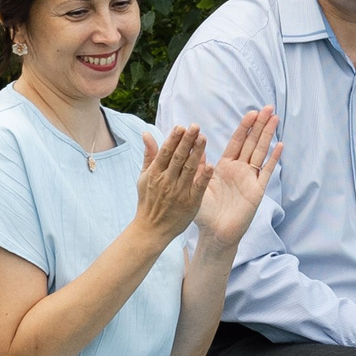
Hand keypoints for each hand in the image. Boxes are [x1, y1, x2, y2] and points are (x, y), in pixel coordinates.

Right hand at [133, 124, 212, 243]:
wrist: (152, 229)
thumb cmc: (148, 201)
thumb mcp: (144, 177)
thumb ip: (149, 155)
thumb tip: (146, 133)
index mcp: (155, 173)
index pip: (165, 152)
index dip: (173, 139)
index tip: (181, 127)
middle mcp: (166, 181)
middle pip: (178, 158)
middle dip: (186, 141)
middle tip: (195, 126)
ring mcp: (179, 192)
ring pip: (189, 169)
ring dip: (197, 153)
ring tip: (203, 138)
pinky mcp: (190, 203)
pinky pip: (198, 187)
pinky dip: (204, 177)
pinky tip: (211, 165)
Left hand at [193, 108, 279, 248]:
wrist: (215, 233)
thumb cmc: (205, 212)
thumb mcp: (197, 186)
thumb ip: (198, 167)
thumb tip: (194, 145)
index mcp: (225, 166)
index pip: (237, 141)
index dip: (244, 127)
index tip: (251, 112)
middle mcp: (239, 169)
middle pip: (251, 142)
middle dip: (259, 125)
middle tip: (268, 108)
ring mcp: (249, 179)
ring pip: (260, 152)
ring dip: (268, 136)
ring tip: (275, 119)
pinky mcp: (257, 190)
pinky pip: (266, 172)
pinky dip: (273, 159)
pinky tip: (280, 146)